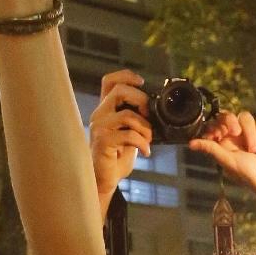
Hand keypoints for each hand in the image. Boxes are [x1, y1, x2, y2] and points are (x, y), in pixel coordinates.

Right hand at [89, 69, 150, 217]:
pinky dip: (142, 143)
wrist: (105, 179)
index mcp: (105, 109)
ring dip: (146, 128)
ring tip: (149, 140)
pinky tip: (145, 152)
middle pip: (120, 91)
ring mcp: (99, 127)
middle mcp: (100, 114)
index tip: (142, 82)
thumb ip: (136, 118)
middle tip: (149, 116)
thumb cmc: (117, 156)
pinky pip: (129, 135)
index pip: (110, 81)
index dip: (126, 76)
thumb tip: (155, 110)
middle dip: (141, 100)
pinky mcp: (103, 141)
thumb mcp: (129, 132)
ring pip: (128, 115)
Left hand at [188, 110, 255, 230]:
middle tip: (235, 132)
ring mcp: (251, 133)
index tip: (219, 132)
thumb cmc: (249, 174)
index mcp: (224, 143)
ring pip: (246, 116)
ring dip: (250, 133)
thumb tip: (190, 144)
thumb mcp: (227, 161)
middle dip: (231, 122)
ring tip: (255, 150)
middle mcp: (236, 136)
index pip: (215, 123)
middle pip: (229, 115)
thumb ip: (210, 149)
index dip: (216, 124)